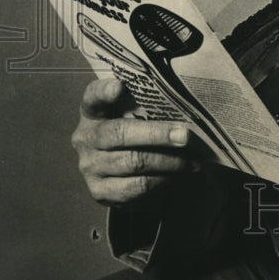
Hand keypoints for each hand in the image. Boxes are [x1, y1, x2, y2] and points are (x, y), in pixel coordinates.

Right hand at [71, 76, 197, 207]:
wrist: (118, 172)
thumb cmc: (133, 133)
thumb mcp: (132, 114)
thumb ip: (145, 104)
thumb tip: (182, 104)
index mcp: (92, 112)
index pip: (93, 96)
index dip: (105, 92)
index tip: (120, 87)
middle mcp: (86, 138)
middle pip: (121, 133)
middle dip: (158, 135)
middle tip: (186, 136)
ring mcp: (90, 166)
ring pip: (134, 163)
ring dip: (169, 162)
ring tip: (193, 160)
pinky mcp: (100, 192)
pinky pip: (136, 188)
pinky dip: (161, 181)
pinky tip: (178, 175)